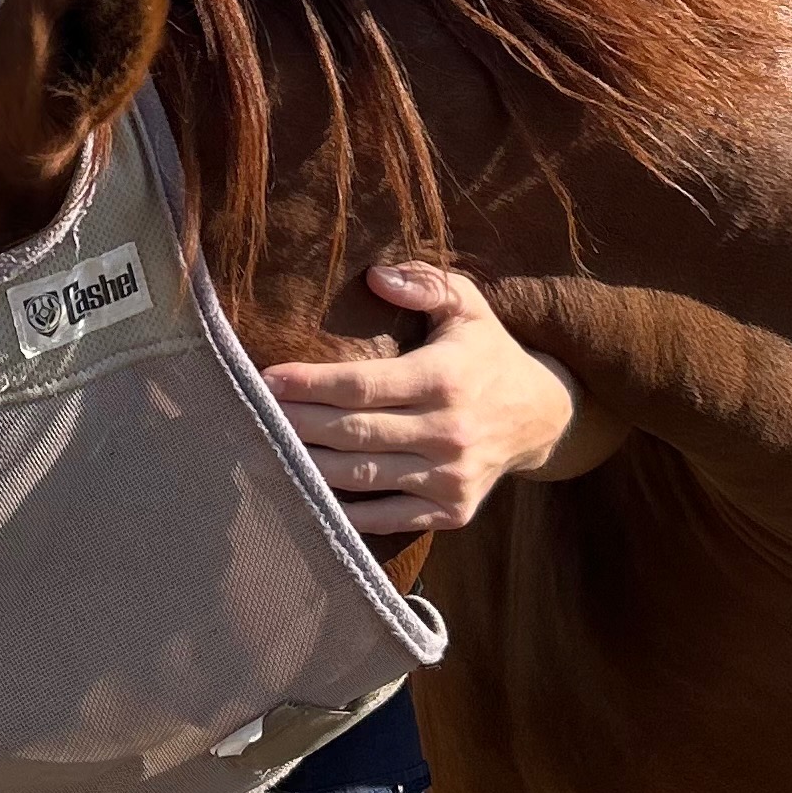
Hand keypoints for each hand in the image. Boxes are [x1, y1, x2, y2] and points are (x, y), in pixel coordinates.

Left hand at [261, 261, 590, 535]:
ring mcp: (450, 478)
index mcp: (446, 379)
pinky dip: (343, 512)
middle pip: (353, 433)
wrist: (541, 417)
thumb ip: (425, 284)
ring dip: (307, 467)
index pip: (362, 385)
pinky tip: (304, 496)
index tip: (267, 378)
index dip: (310, 384)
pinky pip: (385, 517)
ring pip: (361, 477)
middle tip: (249, 414)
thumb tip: (376, 275)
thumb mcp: (467, 305)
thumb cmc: (488, 353)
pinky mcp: (451, 511)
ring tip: (263, 452)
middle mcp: (449, 432)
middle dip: (296, 424)